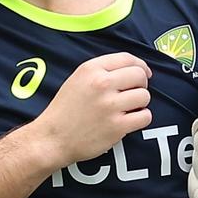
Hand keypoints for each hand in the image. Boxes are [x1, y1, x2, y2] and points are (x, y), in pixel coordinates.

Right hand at [26, 52, 150, 168]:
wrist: (52, 139)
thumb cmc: (65, 110)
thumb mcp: (77, 79)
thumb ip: (102, 71)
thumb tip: (137, 69)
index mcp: (91, 69)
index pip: (128, 58)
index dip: (140, 66)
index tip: (143, 74)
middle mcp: (101, 84)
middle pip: (139, 76)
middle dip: (141, 84)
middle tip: (132, 94)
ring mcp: (110, 105)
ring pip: (144, 96)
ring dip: (140, 103)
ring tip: (127, 109)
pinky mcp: (117, 126)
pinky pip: (145, 116)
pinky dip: (141, 119)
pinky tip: (129, 121)